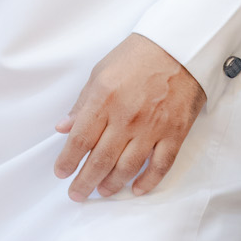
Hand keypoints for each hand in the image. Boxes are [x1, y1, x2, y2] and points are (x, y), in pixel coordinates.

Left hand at [54, 34, 204, 200]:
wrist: (179, 47)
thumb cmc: (137, 55)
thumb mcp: (100, 72)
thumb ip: (82, 103)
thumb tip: (64, 127)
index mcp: (104, 99)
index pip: (80, 139)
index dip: (68, 161)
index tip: (61, 173)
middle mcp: (126, 117)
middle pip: (100, 160)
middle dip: (85, 181)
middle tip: (77, 193)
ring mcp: (152, 127)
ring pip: (128, 167)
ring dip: (112, 184)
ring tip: (102, 191)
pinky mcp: (175, 132)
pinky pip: (160, 165)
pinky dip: (148, 181)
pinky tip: (136, 189)